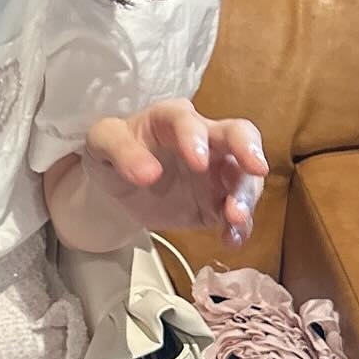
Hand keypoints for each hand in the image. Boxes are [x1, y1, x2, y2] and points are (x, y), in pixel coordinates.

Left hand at [82, 99, 267, 246]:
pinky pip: (238, 213)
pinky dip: (240, 227)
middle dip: (249, 149)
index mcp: (171, 118)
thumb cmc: (112, 154)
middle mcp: (204, 139)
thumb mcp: (102, 144)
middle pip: (237, 133)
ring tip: (235, 217)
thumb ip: (120, 151)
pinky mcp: (219, 201)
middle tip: (256, 168)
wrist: (119, 187)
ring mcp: (217, 170)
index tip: (198, 162)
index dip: (196, 138)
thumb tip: (148, 174)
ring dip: (245, 196)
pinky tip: (231, 239)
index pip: (187, 120)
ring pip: (245, 176)